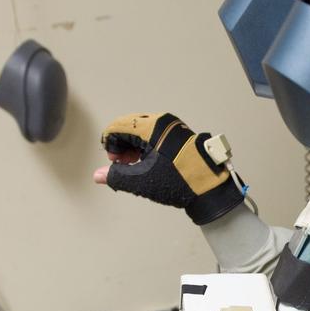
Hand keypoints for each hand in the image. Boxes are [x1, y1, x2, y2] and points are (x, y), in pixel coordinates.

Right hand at [96, 112, 244, 224]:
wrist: (210, 187)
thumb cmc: (179, 181)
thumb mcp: (142, 180)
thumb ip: (116, 176)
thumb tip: (98, 175)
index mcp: (152, 126)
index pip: (118, 126)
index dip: (109, 143)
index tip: (111, 161)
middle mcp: (163, 123)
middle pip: (129, 127)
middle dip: (120, 146)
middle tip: (119, 165)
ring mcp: (173, 129)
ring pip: (142, 133)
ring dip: (132, 148)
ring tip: (132, 167)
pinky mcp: (180, 138)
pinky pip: (155, 137)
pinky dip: (145, 148)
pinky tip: (145, 164)